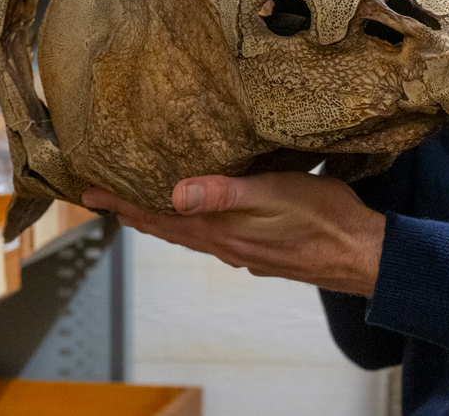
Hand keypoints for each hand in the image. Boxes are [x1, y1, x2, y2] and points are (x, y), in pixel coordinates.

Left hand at [83, 172, 385, 296]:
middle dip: (131, 210)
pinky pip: (210, 235)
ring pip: (186, 232)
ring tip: (138, 205)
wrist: (359, 254)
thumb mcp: (273, 193)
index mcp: (219, 229)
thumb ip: (224, 192)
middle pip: (165, 226)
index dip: (121, 202)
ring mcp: (240, 249)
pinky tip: (196, 214)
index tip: (88, 192)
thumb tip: (174, 193)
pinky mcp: (258, 248)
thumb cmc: (321, 218)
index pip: (157, 215)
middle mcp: (223, 243)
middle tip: (101, 197)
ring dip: (159, 218)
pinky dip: (189, 222)